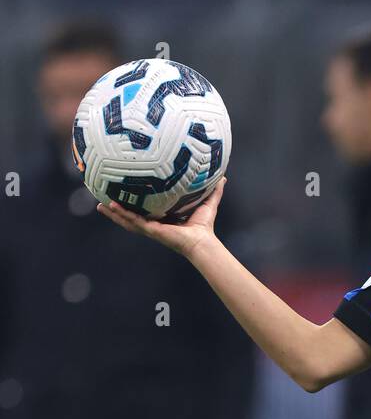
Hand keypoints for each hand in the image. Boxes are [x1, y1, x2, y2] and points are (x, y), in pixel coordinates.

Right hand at [95, 174, 226, 255]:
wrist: (203, 242)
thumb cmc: (204, 226)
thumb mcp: (207, 203)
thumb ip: (214, 190)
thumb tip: (223, 176)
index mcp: (163, 219)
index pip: (146, 209)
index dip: (135, 202)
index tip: (126, 193)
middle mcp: (154, 224)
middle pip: (131, 215)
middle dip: (118, 209)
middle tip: (103, 200)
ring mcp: (151, 229)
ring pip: (127, 220)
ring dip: (113, 214)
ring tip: (99, 205)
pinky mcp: (151, 231)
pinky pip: (132, 221)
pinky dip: (121, 215)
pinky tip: (110, 207)